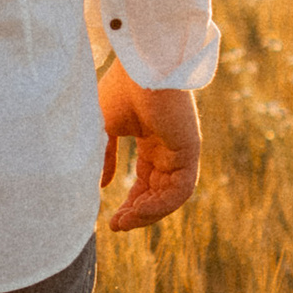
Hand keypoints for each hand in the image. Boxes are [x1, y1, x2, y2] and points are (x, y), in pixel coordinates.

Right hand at [97, 63, 202, 231]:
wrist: (138, 66)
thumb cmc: (120, 88)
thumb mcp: (104, 129)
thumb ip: (105, 157)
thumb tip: (102, 185)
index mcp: (152, 140)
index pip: (146, 182)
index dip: (130, 203)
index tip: (111, 220)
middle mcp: (168, 147)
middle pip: (158, 192)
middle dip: (138, 212)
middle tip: (116, 225)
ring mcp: (181, 149)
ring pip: (170, 196)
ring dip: (148, 213)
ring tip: (125, 222)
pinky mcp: (189, 150)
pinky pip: (180, 190)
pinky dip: (161, 205)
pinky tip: (138, 211)